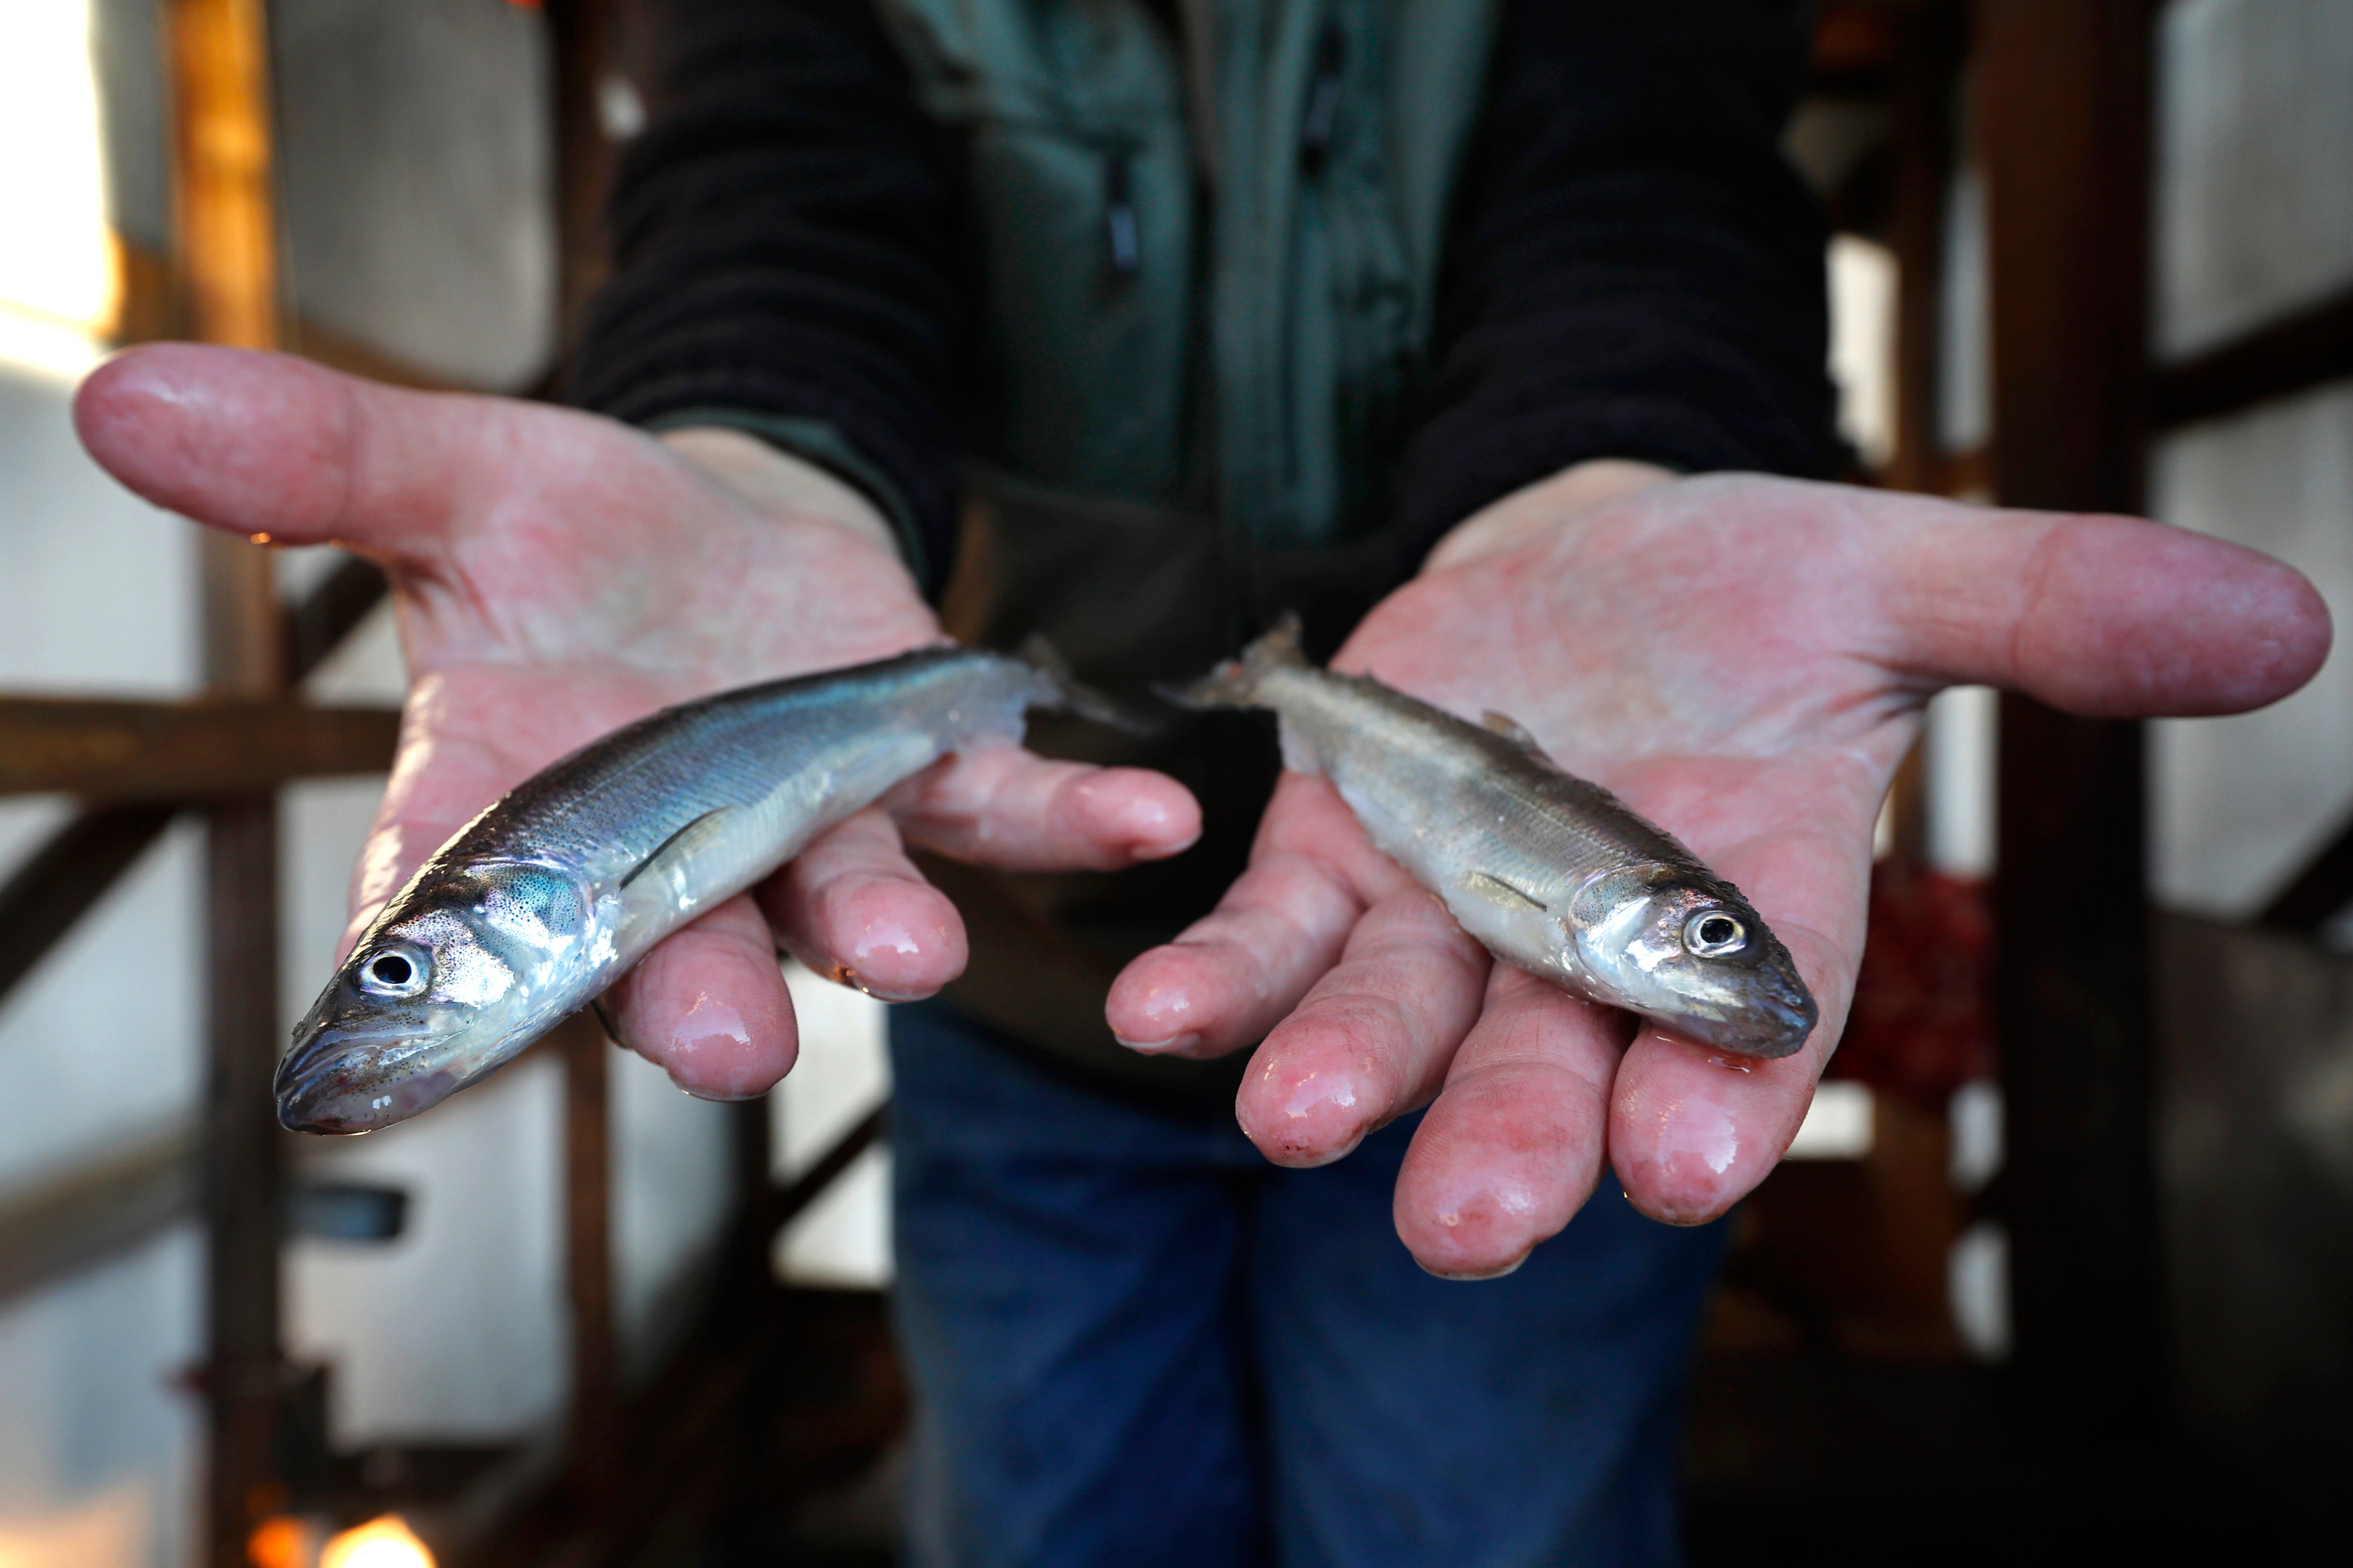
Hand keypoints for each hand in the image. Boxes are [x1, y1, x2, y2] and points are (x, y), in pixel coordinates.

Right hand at [76, 345, 1198, 1097]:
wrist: (716, 534)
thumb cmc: (573, 537)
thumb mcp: (454, 481)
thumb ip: (324, 464)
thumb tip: (129, 396)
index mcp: (514, 818)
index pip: (453, 918)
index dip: (434, 994)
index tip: (390, 1079)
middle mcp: (658, 865)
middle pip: (662, 956)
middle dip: (691, 1002)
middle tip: (717, 1052)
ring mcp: (803, 838)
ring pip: (838, 905)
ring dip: (881, 929)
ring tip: (917, 950)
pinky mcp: (917, 781)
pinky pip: (997, 812)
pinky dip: (1067, 819)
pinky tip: (1144, 821)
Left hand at [1107, 464, 2327, 1275]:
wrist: (1590, 561)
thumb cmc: (1748, 588)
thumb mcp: (1888, 577)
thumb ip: (2046, 610)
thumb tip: (2275, 621)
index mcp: (1740, 906)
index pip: (1744, 1033)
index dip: (1718, 1101)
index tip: (1682, 1171)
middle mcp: (1592, 949)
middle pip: (1560, 1069)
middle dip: (1518, 1144)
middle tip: (1473, 1226)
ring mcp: (1455, 917)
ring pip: (1402, 1024)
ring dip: (1344, 1076)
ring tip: (1300, 1121)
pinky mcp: (1341, 860)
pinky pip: (1274, 938)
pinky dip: (1221, 980)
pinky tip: (1160, 1015)